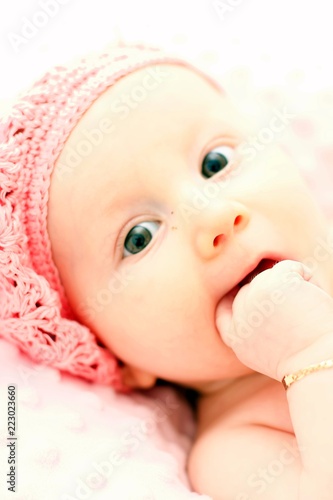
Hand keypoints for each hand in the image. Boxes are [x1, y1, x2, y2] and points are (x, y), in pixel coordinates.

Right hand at [216, 260, 332, 379]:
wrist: (321, 364)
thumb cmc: (307, 359)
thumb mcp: (267, 351)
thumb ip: (254, 326)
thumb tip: (259, 286)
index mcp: (236, 338)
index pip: (224, 308)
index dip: (237, 297)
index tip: (255, 295)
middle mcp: (239, 317)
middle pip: (248, 289)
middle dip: (270, 293)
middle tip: (296, 311)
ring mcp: (253, 298)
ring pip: (269, 275)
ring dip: (291, 285)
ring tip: (306, 309)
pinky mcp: (272, 283)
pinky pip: (289, 267)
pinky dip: (306, 277)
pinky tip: (313, 296)